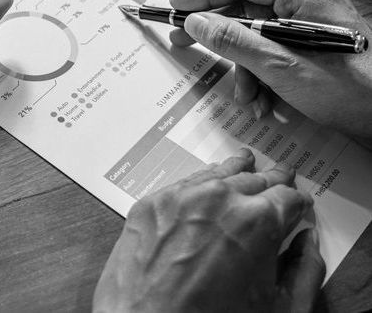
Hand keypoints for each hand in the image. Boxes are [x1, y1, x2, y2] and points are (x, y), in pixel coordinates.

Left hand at [93, 149, 323, 312]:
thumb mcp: (279, 309)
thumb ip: (303, 271)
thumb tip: (307, 241)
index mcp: (257, 220)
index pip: (287, 197)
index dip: (297, 202)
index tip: (299, 204)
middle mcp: (218, 197)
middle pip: (253, 179)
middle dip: (271, 180)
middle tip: (281, 175)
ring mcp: (181, 196)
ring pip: (217, 173)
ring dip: (235, 170)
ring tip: (246, 161)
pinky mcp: (153, 202)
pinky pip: (183, 185)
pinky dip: (201, 183)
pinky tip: (206, 184)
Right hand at [169, 0, 371, 146]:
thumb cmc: (351, 90)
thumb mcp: (281, 67)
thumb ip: (234, 41)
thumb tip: (197, 22)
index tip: (179, 6)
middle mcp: (307, 6)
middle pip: (247, 12)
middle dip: (221, 38)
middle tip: (186, 41)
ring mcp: (310, 27)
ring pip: (258, 39)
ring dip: (245, 70)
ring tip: (248, 97)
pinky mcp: (312, 49)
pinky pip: (274, 55)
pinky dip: (263, 78)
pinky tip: (266, 102)